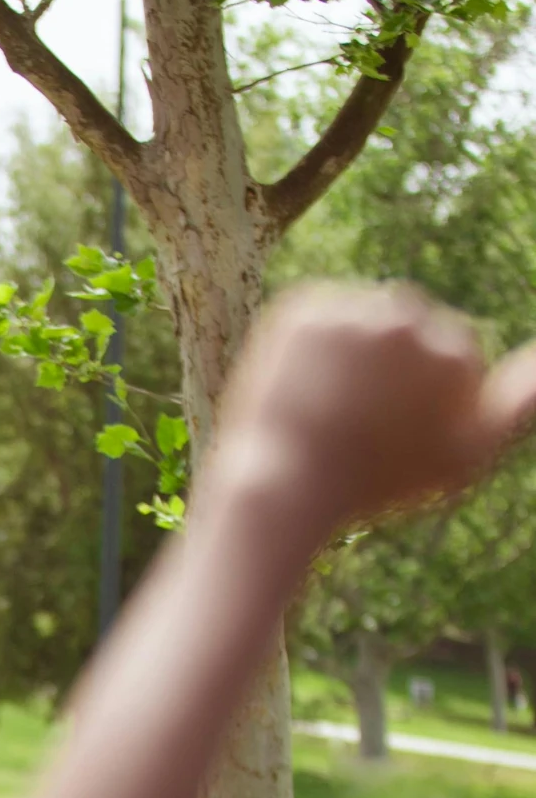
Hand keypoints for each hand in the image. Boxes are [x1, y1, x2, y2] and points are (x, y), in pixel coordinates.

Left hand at [212, 282, 535, 532]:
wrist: (285, 490)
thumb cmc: (378, 484)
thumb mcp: (464, 459)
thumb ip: (519, 406)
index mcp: (455, 350)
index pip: (452, 354)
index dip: (422, 400)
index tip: (394, 435)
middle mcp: (409, 317)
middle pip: (407, 331)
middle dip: (386, 370)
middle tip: (355, 424)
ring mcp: (351, 308)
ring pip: (360, 323)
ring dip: (348, 356)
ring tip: (327, 409)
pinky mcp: (301, 307)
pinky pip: (315, 318)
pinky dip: (308, 350)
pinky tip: (301, 391)